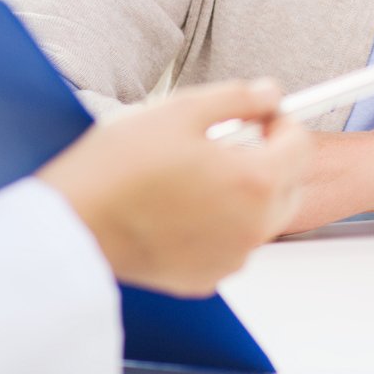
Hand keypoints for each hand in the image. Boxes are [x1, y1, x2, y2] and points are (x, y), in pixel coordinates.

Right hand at [36, 79, 310, 296]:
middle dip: (271, 159)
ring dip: (245, 193)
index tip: (261, 114)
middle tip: (232, 140)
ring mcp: (229, 259)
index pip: (300, 146)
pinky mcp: (204, 280)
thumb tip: (268, 93)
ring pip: (260, 219)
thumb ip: (238, 97)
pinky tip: (181, 205)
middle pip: (289, 187)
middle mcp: (252, 228)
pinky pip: (229, 245)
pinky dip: (219, 225)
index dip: (282, 121)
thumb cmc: (118, 169)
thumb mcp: (181, 111)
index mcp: (254, 182)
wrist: (73, 224)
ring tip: (197, 172)